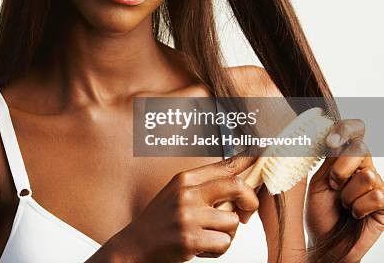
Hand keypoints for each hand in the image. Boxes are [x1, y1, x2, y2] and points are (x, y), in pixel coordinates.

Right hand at [93, 152, 259, 262]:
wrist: (135, 245)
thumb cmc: (160, 220)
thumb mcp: (178, 193)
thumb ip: (205, 185)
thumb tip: (239, 178)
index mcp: (185, 179)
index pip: (225, 164)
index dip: (249, 158)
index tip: (265, 149)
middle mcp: (187, 193)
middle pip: (235, 185)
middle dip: (250, 201)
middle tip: (245, 214)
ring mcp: (188, 215)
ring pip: (232, 221)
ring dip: (227, 234)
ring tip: (208, 236)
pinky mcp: (190, 239)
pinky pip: (224, 243)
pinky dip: (217, 250)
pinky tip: (201, 248)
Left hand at [306, 119, 383, 261]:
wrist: (325, 242)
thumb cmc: (319, 211)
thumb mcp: (317, 180)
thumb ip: (327, 157)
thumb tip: (326, 133)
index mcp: (344, 157)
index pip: (355, 130)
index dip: (346, 129)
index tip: (330, 141)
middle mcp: (364, 168)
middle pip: (361, 149)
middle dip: (340, 169)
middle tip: (333, 186)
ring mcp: (377, 186)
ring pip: (366, 175)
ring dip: (347, 194)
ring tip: (343, 204)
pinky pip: (376, 196)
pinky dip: (358, 208)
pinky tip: (354, 215)